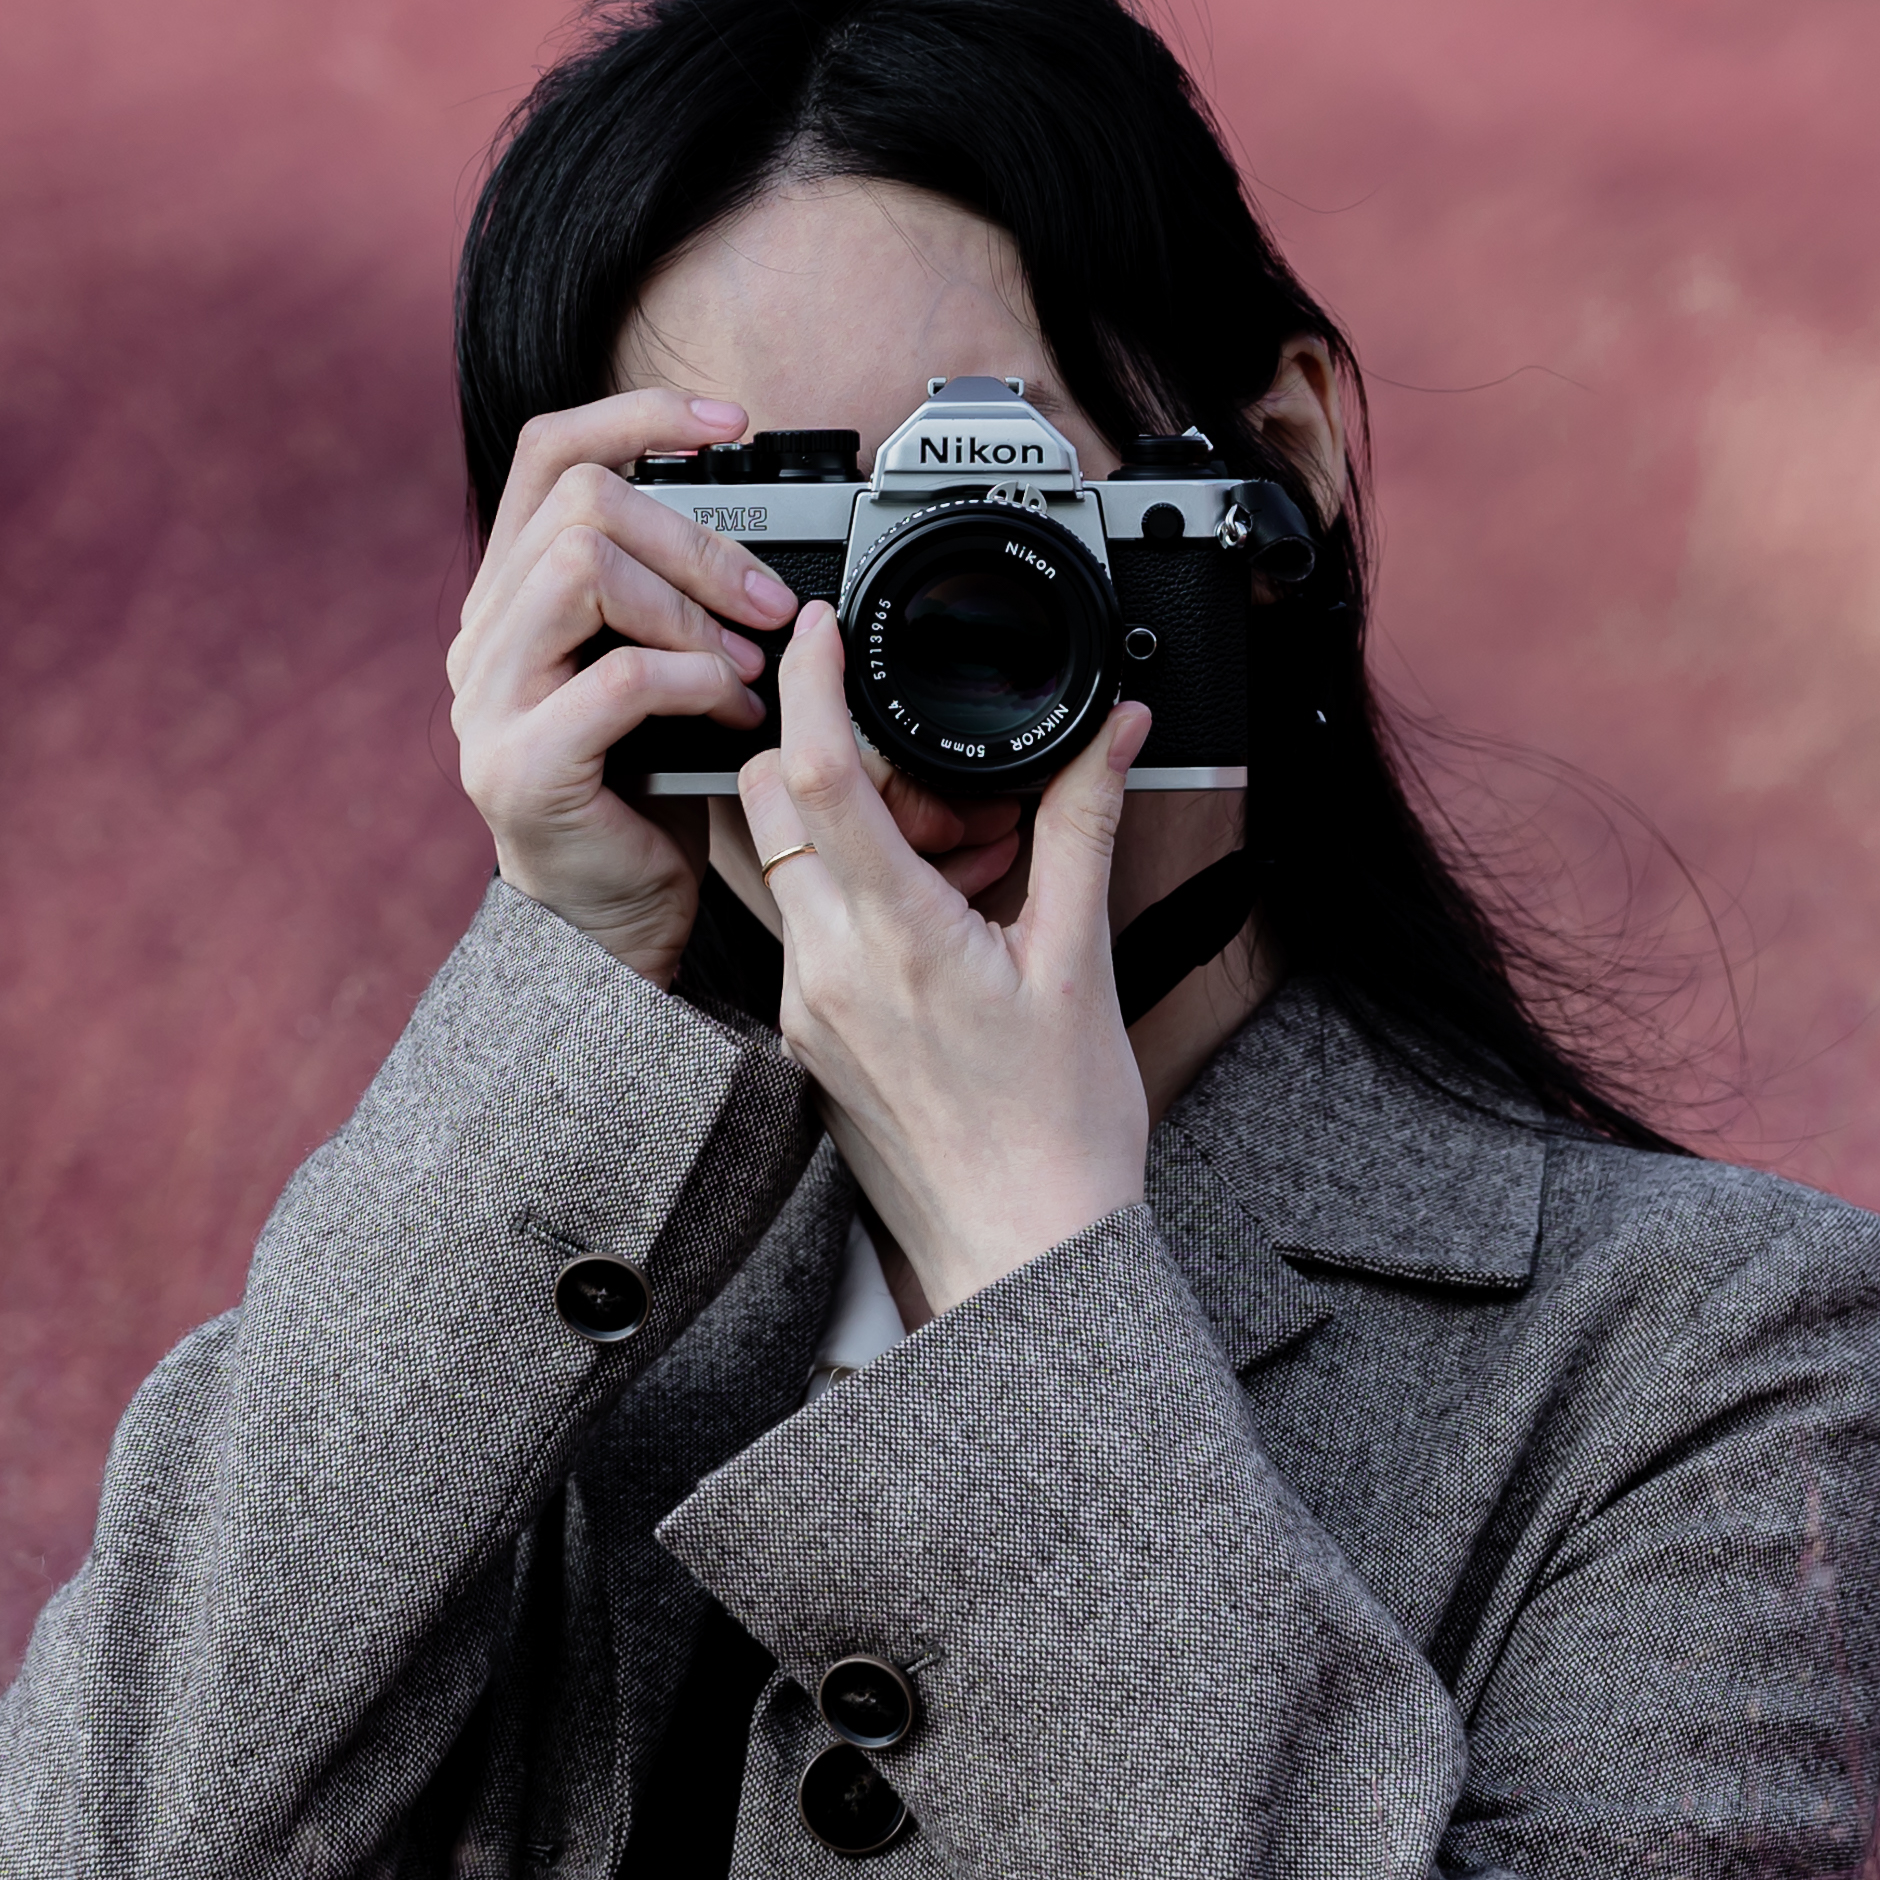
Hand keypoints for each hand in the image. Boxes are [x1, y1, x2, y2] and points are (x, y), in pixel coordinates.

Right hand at [448, 392, 798, 983]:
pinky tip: (734, 713)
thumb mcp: (659, 672)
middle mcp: (484, 636)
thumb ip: (668, 596)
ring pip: (584, 568)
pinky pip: (618, 676)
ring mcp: (489, 700)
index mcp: (513, 595)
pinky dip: (697, 681)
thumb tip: (761, 529)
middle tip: (768, 602)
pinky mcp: (520, 765)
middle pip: (580, 502)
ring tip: (748, 663)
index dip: (636, 414)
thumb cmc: (644, 796)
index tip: (728, 424)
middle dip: (697, 540)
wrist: (607, 927)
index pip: (548, 452)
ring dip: (693, 608)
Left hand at [733, 609, 1150, 1313]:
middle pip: (766, 806)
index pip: (814, 776)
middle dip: (816, 750)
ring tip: (941, 847)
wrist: (1022, 1251)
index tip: (817, 628)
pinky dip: (848, 892)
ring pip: (778, 866)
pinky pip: (802, 930)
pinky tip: (931, 917)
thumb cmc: (1059, 1132)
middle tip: (910, 759)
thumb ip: (1083, 827)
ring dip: (836, 824)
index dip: (808, 683)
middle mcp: (827, 968)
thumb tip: (1113, 732)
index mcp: (894, 937)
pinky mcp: (808, 1041)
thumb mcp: (1081, 961)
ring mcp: (808, 1007)